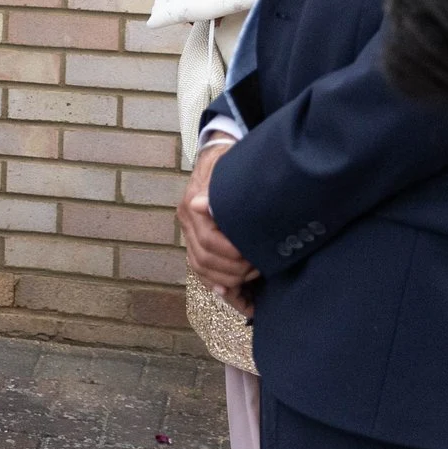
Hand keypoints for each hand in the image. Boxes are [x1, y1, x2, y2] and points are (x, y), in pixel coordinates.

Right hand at [179, 145, 258, 295]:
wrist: (218, 155)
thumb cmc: (229, 163)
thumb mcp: (227, 169)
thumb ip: (215, 189)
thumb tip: (199, 203)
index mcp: (192, 206)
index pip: (208, 242)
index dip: (233, 255)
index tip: (256, 257)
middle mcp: (187, 221)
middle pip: (204, 259)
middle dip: (233, 270)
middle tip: (260, 269)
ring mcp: (189, 231)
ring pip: (200, 267)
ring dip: (226, 279)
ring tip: (251, 279)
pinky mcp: (195, 239)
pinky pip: (200, 267)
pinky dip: (215, 282)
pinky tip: (229, 293)